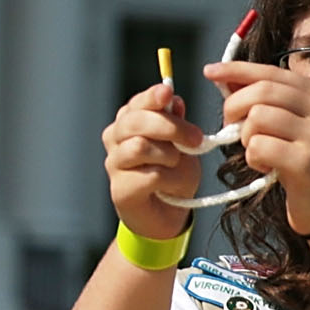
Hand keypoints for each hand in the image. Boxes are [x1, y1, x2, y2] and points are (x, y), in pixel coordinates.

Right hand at [102, 80, 203, 241]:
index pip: (137, 103)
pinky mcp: (120, 189)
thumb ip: (176, 123)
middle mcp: (115, 140)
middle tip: (196, 139)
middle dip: (170, 127)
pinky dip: (169, 179)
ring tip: (177, 166)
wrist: (168, 216)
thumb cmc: (173, 176)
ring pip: (140, 146)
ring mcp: (114, 164)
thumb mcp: (183, 145)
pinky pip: (149, 175)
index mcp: (129, 123)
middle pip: (136, 122)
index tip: (168, 92)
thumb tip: (174, 100)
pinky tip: (171, 186)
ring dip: (168, 156)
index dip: (152, 96)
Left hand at [201, 58, 309, 236]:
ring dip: (246, 138)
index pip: (271, 73)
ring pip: (257, 117)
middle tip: (231, 127)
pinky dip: (253, 158)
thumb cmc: (300, 162)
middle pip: (261, 91)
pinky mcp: (307, 160)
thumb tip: (225, 77)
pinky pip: (258, 146)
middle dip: (234, 107)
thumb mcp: (288, 125)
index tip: (209, 71)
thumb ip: (265, 100)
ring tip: (259, 151)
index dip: (237, 70)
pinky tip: (267, 167)